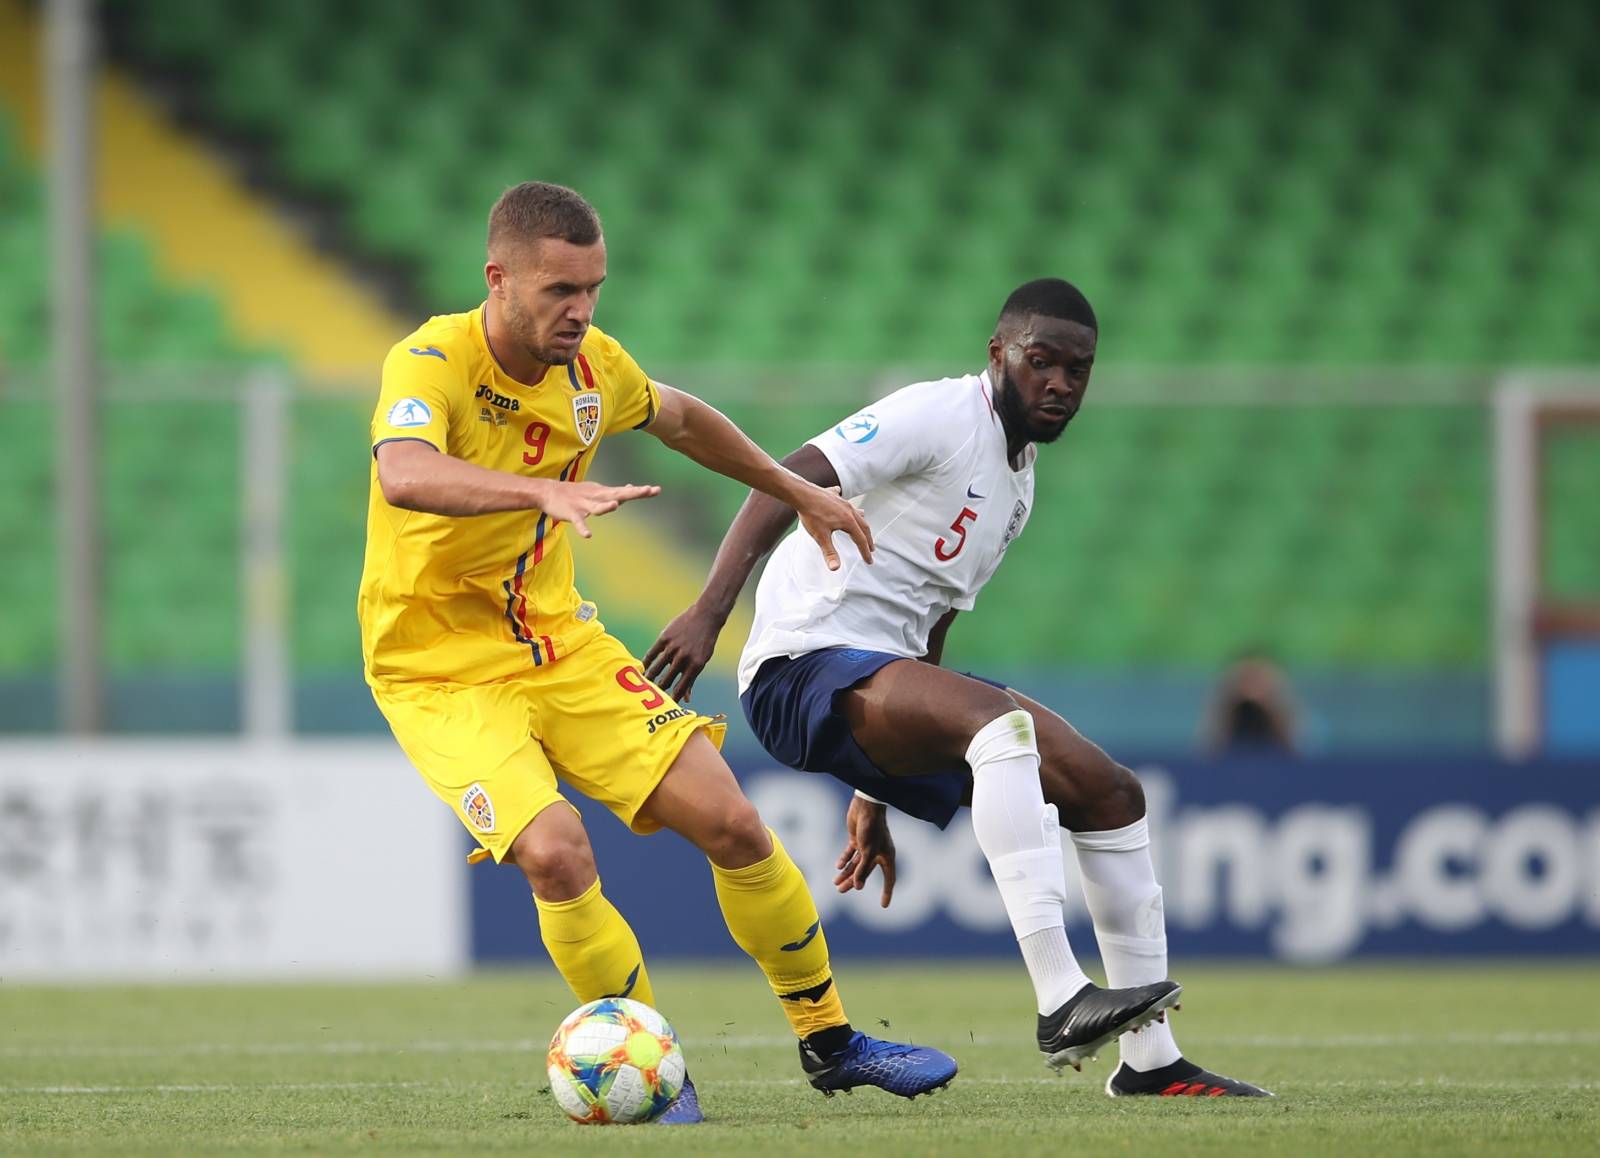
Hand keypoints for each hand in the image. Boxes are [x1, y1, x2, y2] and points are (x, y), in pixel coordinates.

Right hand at [539, 480, 659, 537]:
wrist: (548, 491)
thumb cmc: (575, 492)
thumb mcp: (597, 490)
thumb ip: (614, 491)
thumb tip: (631, 487)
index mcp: (603, 492)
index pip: (624, 491)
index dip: (640, 491)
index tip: (656, 489)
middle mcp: (596, 496)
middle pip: (616, 494)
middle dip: (632, 493)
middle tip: (648, 489)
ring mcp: (583, 505)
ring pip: (597, 507)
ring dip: (605, 506)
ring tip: (616, 505)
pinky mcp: (571, 513)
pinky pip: (578, 522)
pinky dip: (583, 528)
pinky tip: (588, 535)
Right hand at [643, 602, 725, 701]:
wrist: (705, 617)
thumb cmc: (704, 642)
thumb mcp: (702, 661)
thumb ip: (691, 680)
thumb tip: (686, 699)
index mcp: (695, 666)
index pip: (680, 688)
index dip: (672, 699)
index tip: (665, 705)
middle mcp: (683, 658)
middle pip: (666, 680)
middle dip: (658, 690)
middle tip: (650, 697)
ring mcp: (673, 647)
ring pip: (657, 668)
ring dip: (649, 678)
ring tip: (643, 685)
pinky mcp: (665, 638)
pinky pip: (652, 653)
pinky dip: (646, 662)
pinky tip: (642, 668)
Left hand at [794, 484, 872, 570]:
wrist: (801, 494)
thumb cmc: (811, 515)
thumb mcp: (820, 537)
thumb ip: (829, 553)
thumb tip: (835, 568)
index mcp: (848, 521)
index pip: (860, 540)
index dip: (865, 552)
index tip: (869, 561)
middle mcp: (849, 510)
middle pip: (863, 526)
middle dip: (868, 539)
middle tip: (871, 548)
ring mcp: (842, 502)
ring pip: (856, 513)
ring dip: (861, 522)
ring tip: (863, 528)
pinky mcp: (833, 496)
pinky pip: (842, 499)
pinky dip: (845, 504)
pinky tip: (842, 497)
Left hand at [833, 795, 895, 907]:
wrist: (866, 806)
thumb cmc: (872, 828)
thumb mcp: (867, 851)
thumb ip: (862, 870)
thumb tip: (858, 887)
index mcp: (887, 856)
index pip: (889, 878)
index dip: (887, 892)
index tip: (884, 905)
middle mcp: (878, 853)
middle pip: (865, 873)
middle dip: (853, 882)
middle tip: (840, 891)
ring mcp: (867, 846)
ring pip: (856, 864)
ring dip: (846, 873)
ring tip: (835, 883)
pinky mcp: (857, 839)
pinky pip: (851, 854)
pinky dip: (844, 860)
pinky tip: (838, 866)